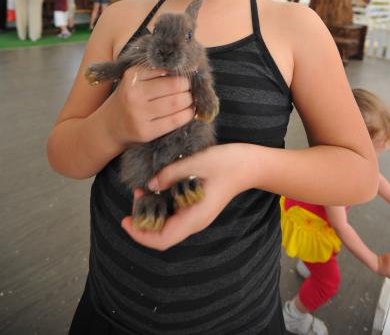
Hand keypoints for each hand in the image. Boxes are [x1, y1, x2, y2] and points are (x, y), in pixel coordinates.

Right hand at [113, 66, 193, 144]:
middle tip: (188, 89)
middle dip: (187, 87)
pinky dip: (187, 115)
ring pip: (177, 102)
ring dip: (189, 101)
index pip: (166, 68)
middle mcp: (134, 94)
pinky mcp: (145, 132)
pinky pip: (175, 121)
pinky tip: (187, 112)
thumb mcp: (136, 80)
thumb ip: (158, 72)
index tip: (187, 74)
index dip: (181, 72)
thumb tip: (191, 67)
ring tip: (188, 101)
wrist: (109, 127)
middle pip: (175, 85)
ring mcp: (138, 114)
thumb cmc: (129, 99)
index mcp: (132, 76)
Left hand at [121, 143, 252, 249]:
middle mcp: (195, 222)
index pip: (163, 239)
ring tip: (142, 190)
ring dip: (152, 211)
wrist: (250, 164)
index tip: (126, 219)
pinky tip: (157, 188)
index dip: (141, 235)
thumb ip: (172, 174)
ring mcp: (196, 215)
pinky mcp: (197, 207)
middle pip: (162, 235)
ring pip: (167, 225)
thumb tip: (150, 185)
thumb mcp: (197, 163)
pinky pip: (174, 214)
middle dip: (143, 221)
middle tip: (135, 195)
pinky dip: (161, 205)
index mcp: (195, 217)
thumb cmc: (227, 163)